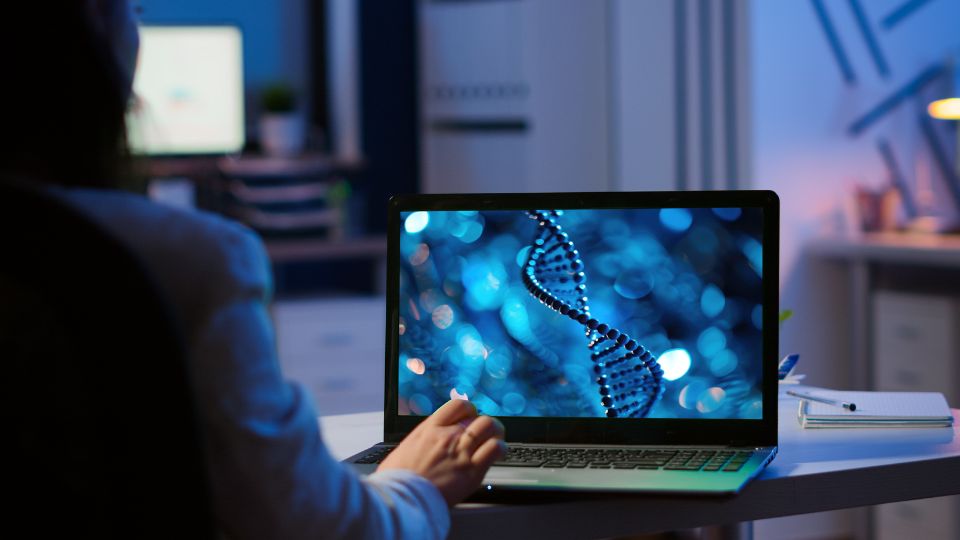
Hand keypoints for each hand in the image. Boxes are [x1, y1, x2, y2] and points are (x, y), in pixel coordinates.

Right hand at [378, 399, 505, 505]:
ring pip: (490, 427)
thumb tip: (422, 446)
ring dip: (496, 432)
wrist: (400, 498)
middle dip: (483, 424)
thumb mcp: (404, 449)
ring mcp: (461, 452)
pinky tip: (497, 454)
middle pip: (477, 416)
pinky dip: (500, 448)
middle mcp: (448, 436)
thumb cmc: (397, 479)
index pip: (458, 405)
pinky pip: (495, 448)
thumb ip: (421, 442)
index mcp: (430, 428)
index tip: (469, 419)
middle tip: (483, 434)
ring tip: (495, 441)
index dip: (468, 410)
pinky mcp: (472, 471)